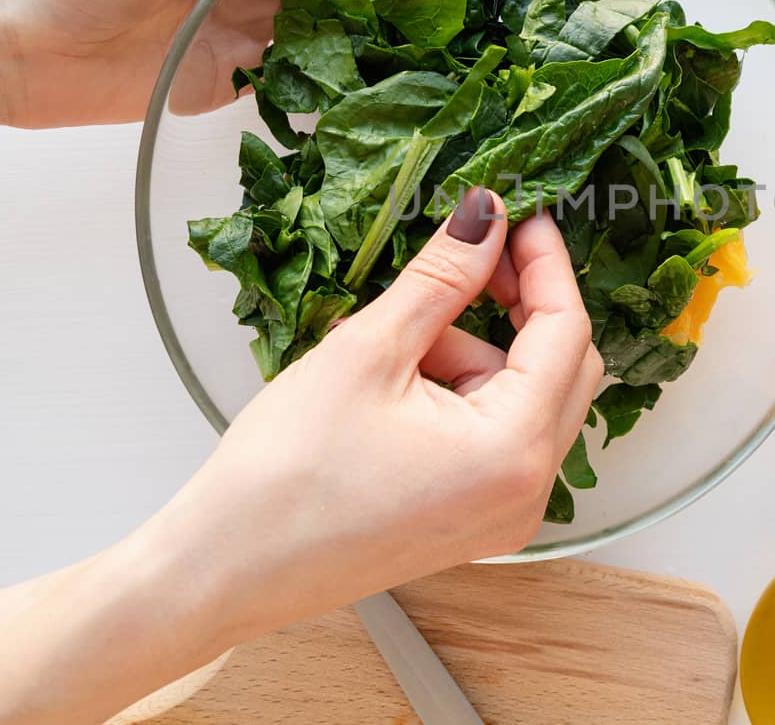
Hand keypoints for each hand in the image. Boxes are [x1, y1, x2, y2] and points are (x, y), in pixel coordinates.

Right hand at [0, 188, 603, 724]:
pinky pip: (477, 422)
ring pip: (511, 387)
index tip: (515, 198)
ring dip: (459, 341)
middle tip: (432, 257)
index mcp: (513, 454)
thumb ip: (434, 275)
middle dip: (499, 300)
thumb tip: (487, 207)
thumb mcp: (358, 351)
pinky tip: (374, 368)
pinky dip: (443, 380)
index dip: (544, 255)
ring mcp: (493, 505)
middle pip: (550, 359)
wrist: (207, 576)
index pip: (567, 329)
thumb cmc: (270, 480)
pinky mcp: (456, 508)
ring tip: (374, 331)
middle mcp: (523, 489)